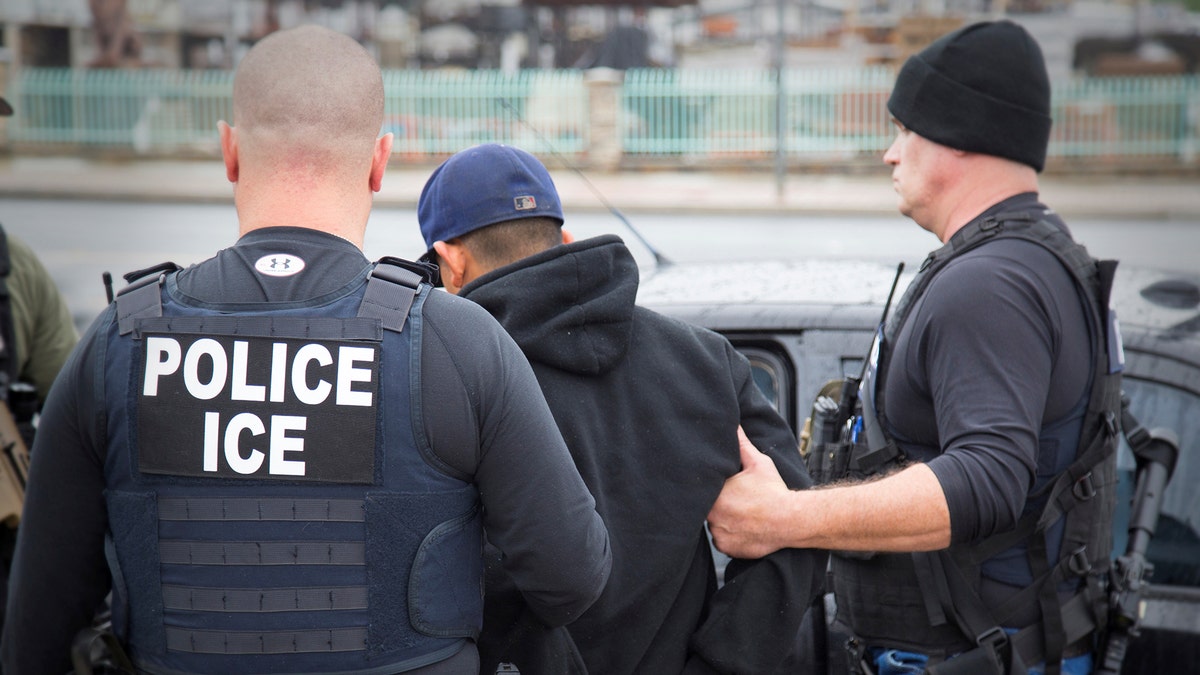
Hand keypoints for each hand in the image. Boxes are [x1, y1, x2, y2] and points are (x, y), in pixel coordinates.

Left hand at [707, 426, 791, 558]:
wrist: (791, 520)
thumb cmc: (774, 491)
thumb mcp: (758, 463)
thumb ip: (741, 444)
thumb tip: (734, 426)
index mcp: (714, 494)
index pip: (702, 491)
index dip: (711, 489)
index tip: (724, 489)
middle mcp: (712, 516)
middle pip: (706, 509)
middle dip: (717, 505)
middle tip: (735, 501)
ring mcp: (718, 534)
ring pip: (714, 525)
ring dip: (723, 520)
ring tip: (741, 514)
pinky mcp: (726, 548)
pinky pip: (722, 541)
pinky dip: (729, 536)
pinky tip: (743, 526)